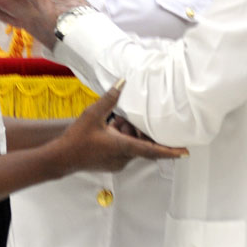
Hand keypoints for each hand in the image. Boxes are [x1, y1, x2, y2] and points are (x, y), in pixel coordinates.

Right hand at [57, 80, 187, 174]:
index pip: (152, 150)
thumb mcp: (93, 114)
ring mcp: (117, 163)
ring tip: (114, 122)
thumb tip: (122, 82)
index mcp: (123, 147)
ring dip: (129, 134)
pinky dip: (123, 140)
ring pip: (133, 147)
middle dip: (138, 130)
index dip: (170, 151)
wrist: (62, 157)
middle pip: (142, 144)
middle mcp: (123, 158)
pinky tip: (110, 129)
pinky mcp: (111, 165)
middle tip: (124, 119)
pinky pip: (125, 151)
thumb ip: (110, 98)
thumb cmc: (77, 137)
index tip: (185, 152)